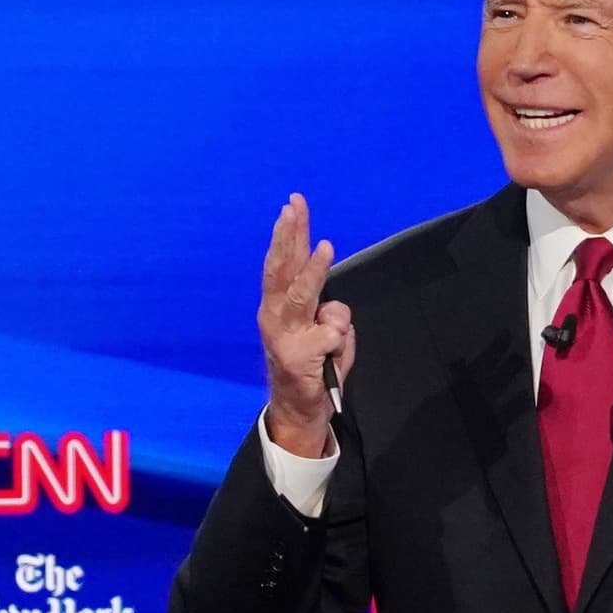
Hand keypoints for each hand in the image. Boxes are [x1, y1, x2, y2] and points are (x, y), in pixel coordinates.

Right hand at [260, 194, 355, 457]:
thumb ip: (329, 311)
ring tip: (326, 247)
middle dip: (290, 236)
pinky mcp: (297, 358)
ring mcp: (284, 336)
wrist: (300, 409)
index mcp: (277, 305)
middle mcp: (274, 316)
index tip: (294, 202)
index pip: (284, 261)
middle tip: (295, 209)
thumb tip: (334, 306)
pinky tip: (333, 349)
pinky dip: (337, 338)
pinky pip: (328, 336)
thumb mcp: (325, 331)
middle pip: (282, 270)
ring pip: (301, 296)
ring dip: (313, 271)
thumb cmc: (314, 363)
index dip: (290, 232)